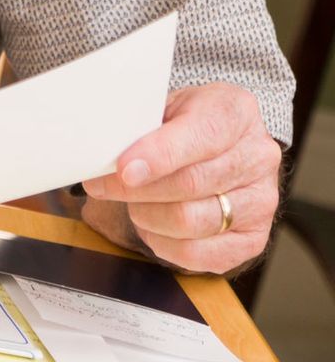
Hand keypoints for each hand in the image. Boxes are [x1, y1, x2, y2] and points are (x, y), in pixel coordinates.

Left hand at [79, 83, 281, 273]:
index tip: (123, 169)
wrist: (211, 147)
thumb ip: (138, 126)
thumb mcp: (160, 106)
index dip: (159, 155)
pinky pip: (198, 254)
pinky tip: (151, 225)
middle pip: (192, 183)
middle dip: (137, 190)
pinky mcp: (252, 239)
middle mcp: (258, 157)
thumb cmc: (178, 125)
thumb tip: (100, 152)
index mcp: (235, 112)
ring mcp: (261, 201)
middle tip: (102, 186)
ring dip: (147, 216)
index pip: (202, 136)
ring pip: (191, 221)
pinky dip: (162, 243)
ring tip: (132, 203)